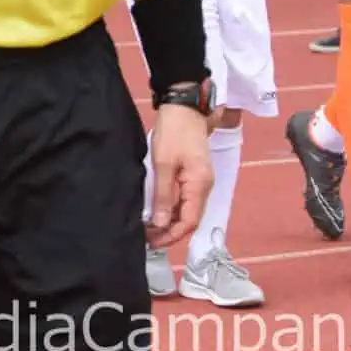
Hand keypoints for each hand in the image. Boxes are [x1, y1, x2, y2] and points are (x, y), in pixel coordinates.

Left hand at [145, 104, 211, 249]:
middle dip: (169, 231)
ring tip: (147, 228)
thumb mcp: (163, 164)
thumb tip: (161, 223)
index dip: (172, 235)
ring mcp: (199, 181)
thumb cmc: (174, 132)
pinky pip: (183, 198)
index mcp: (199, 185)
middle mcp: (203, 187)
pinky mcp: (192, 174)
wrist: (184, 108)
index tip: (152, 242)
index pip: (190, 221)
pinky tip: (155, 210)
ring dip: (168, 220)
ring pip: (186, 209)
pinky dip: (170, 207)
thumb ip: (163, 195)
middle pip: (189, 218)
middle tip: (146, 238)